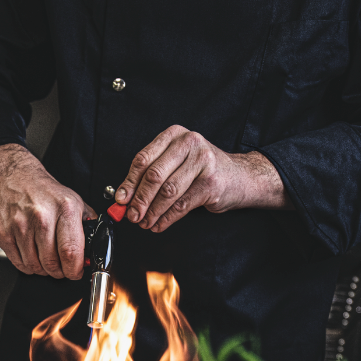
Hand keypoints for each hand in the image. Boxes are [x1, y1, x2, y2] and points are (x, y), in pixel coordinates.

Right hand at [0, 144, 95, 278]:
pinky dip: (27, 265)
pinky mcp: (3, 233)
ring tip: (46, 259)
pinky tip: (32, 255)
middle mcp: (41, 216)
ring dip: (43, 269)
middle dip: (59, 272)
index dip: (74, 270)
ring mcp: (20, 225)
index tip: (75, 272)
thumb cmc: (44, 191)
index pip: (70, 252)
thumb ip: (86, 226)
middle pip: (51, 263)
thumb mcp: (74, 201)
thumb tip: (92, 250)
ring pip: (34, 266)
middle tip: (61, 267)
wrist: (13, 176)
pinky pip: (18, 263)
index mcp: (64, 209)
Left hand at [115, 125, 290, 231]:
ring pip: (167, 192)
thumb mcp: (176, 163)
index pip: (143, 159)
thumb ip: (151, 176)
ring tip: (144, 223)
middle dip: (139, 200)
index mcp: (175, 135)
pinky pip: (181, 205)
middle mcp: (189, 143)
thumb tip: (124, 198)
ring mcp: (202, 162)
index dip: (129, 182)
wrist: (239, 177)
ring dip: (152, 212)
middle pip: (154, 176)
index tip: (121, 200)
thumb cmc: (202, 170)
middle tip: (131, 216)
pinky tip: (159, 224)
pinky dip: (166, 218)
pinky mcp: (210, 183)